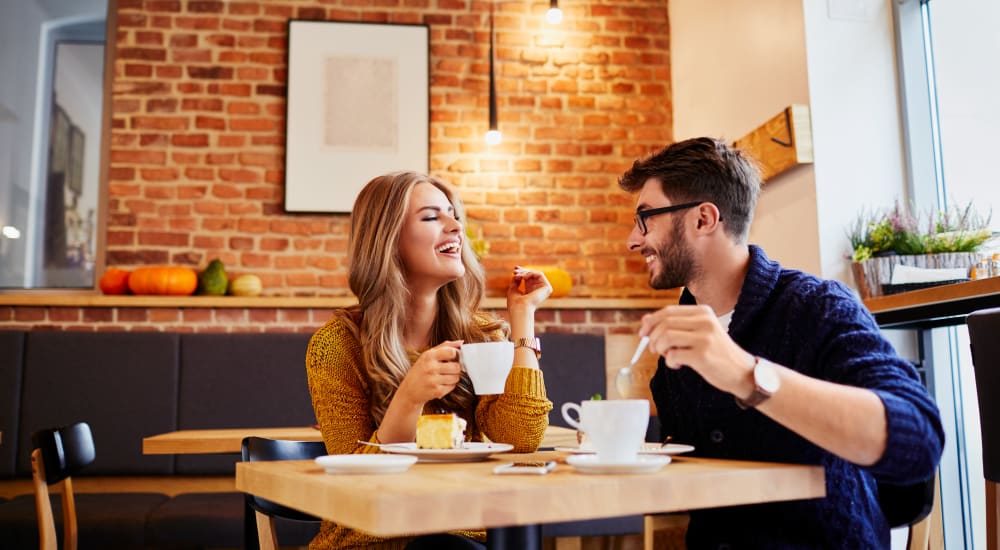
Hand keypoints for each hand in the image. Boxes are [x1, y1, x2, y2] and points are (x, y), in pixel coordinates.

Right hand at [397, 340, 463, 404]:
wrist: (409, 390)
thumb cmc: (420, 370)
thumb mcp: (428, 355)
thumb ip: (445, 346)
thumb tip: (461, 342)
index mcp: (429, 356)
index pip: (452, 352)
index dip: (456, 355)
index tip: (454, 358)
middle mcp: (430, 368)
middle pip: (456, 366)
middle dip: (456, 368)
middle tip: (450, 369)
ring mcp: (433, 380)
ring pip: (456, 377)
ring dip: (454, 377)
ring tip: (445, 377)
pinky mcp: (437, 391)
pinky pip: (453, 386)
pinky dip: (450, 385)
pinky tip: (442, 384)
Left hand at [507, 266, 552, 311]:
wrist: (519, 308)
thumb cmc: (515, 302)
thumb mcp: (513, 288)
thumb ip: (517, 280)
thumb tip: (518, 272)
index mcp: (531, 292)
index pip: (529, 279)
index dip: (523, 272)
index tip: (515, 268)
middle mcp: (538, 291)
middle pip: (533, 275)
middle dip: (523, 271)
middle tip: (515, 271)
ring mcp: (544, 290)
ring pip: (535, 274)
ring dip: (525, 272)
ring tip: (517, 276)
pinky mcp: (547, 288)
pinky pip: (540, 274)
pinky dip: (530, 273)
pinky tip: (524, 277)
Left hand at [638, 305, 752, 394]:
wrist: (742, 371)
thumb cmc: (716, 352)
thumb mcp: (697, 333)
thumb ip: (674, 326)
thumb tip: (644, 320)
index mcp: (703, 312)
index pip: (668, 311)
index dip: (651, 322)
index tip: (642, 333)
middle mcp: (704, 321)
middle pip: (664, 323)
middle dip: (652, 337)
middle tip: (653, 349)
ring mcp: (704, 337)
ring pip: (666, 337)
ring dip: (659, 349)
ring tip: (667, 356)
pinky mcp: (702, 355)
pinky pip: (672, 355)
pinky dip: (669, 361)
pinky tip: (678, 365)